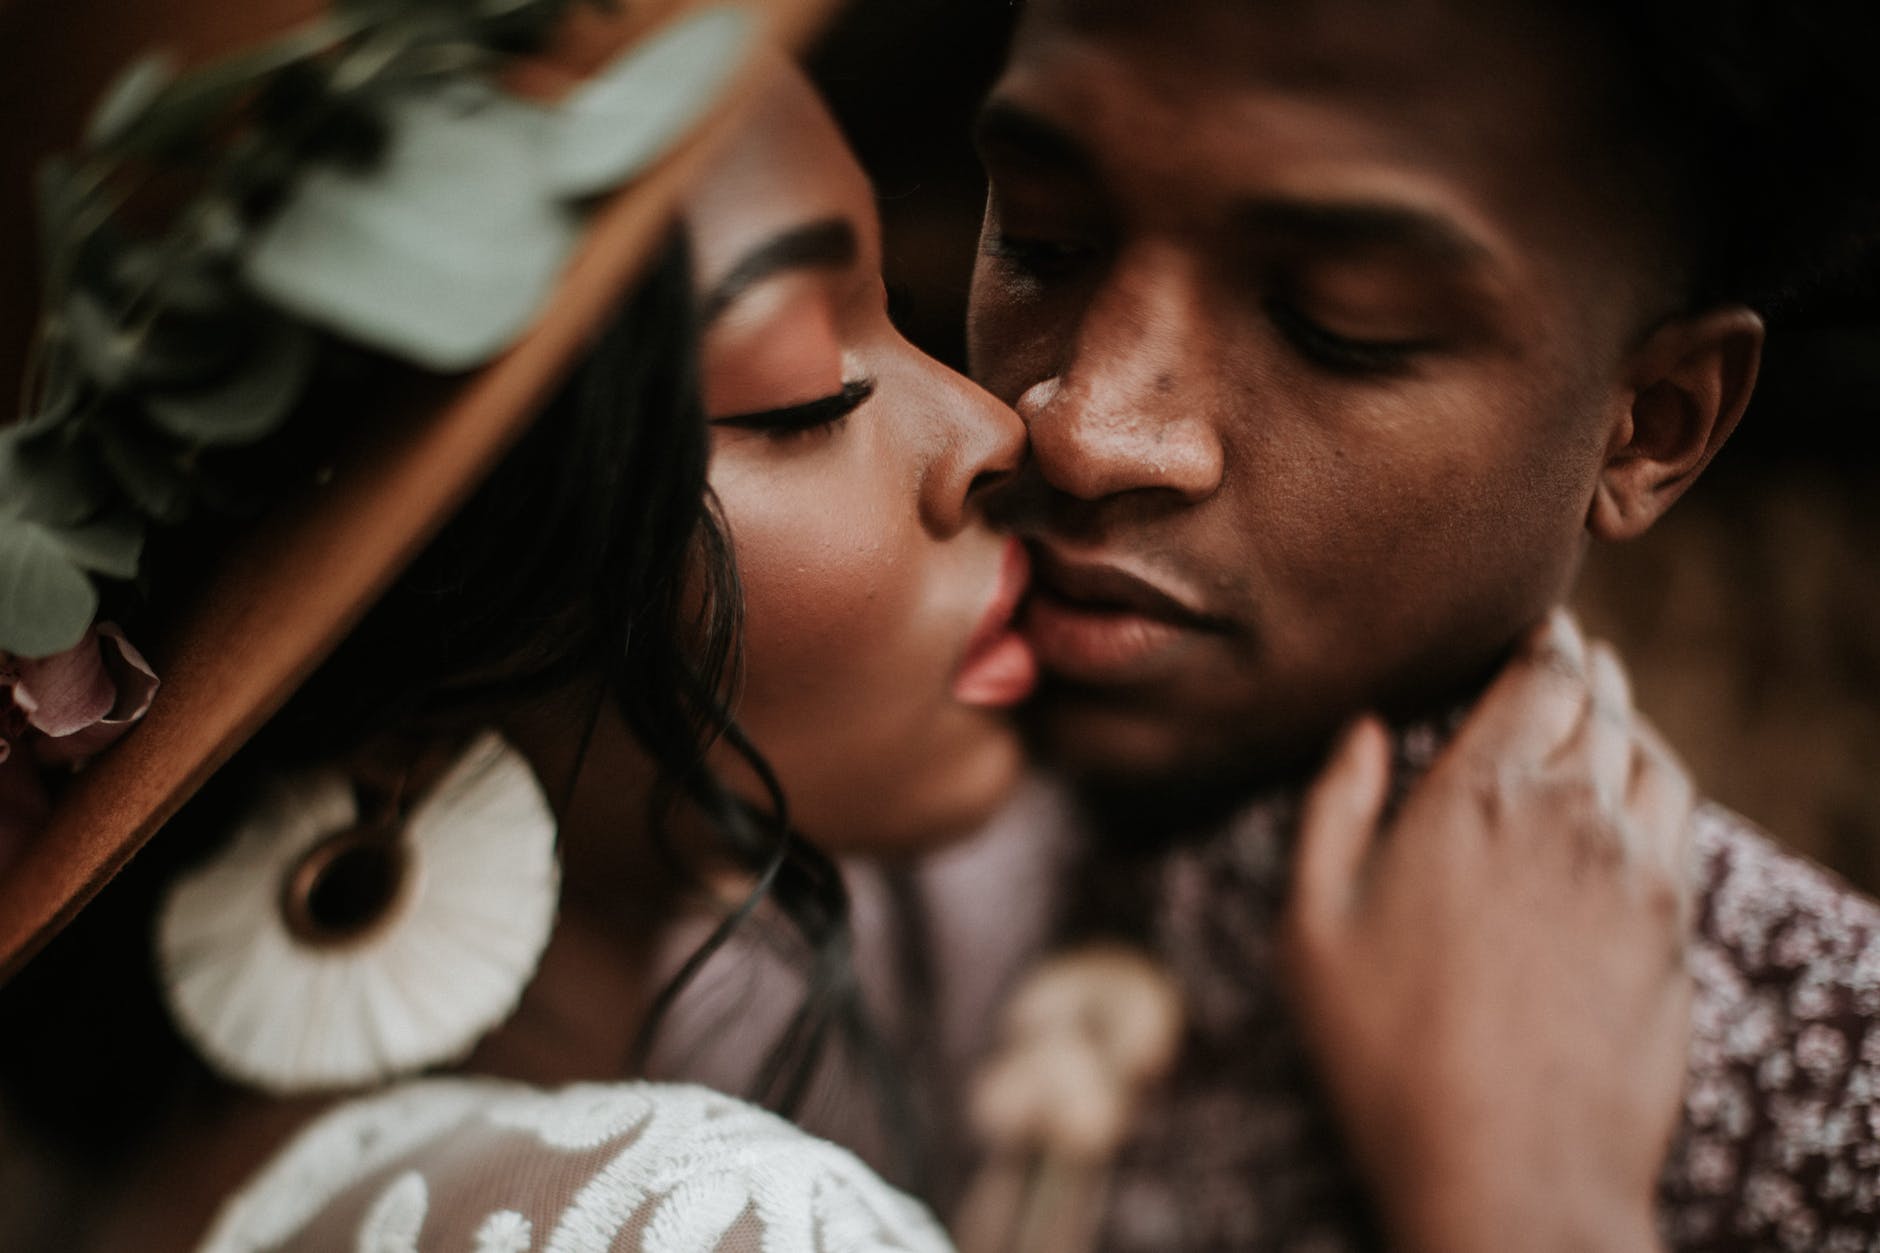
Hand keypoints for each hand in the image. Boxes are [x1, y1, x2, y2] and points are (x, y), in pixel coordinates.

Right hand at [1279, 610, 1692, 1252]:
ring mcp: (1634, 869)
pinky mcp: (1673, 927)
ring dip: (1626, 715)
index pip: (1535, 676)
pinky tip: (1635, 788)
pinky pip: (1680, 816)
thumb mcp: (1313, 926)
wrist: (1509, 1169)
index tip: (1532, 622)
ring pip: (1648, 753)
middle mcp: (1568, 814)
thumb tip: (1364, 727)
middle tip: (1564, 651)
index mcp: (1474, 797)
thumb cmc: (1386, 1051)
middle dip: (1582, 666)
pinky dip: (1658, 776)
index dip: (1539, 639)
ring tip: (1603, 706)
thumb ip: (1335, 808)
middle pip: (1598, 703)